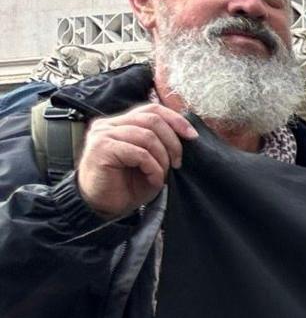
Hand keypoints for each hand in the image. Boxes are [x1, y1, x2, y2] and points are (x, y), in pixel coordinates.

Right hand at [74, 101, 194, 220]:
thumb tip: (187, 134)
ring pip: (147, 136)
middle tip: (177, 163)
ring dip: (162, 158)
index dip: (175, 120)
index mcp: (120, 123)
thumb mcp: (150, 162)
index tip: (192, 136)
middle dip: (173, 142)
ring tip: (162, 174)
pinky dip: (153, 168)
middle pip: (152, 120)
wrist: (104, 207)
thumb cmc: (127, 186)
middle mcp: (109, 124)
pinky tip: (153, 180)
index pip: (151, 109)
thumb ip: (161, 144)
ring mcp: (103, 134)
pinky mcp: (102, 148)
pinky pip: (139, 153)